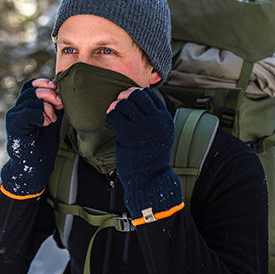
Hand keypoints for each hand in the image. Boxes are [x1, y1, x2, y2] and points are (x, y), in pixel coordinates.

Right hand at [0, 79, 63, 196]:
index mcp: (25, 107)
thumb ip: (55, 107)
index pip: (30, 85)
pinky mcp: (13, 126)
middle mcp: (17, 110)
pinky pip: (27, 112)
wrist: (34, 167)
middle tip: (59, 104)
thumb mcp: (53, 121)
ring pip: (30, 99)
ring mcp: (13, 117)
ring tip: (51, 120)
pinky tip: (45, 123)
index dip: (43, 83)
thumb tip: (63, 92)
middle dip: (49, 93)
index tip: (57, 89)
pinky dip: (40, 115)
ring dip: (46, 107)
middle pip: (31, 89)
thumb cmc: (43, 146)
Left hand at [105, 88, 181, 218]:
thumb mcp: (162, 134)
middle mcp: (156, 121)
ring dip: (115, 107)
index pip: (149, 95)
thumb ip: (154, 118)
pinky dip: (110, 117)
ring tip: (114, 115)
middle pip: (137, 95)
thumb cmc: (152, 157)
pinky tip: (111, 123)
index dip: (136, 94)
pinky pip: (115, 116)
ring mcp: (143, 127)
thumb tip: (138, 98)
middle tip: (119, 104)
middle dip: (125, 97)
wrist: (150, 179)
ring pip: (124, 104)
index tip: (129, 100)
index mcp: (165, 119)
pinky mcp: (129, 135)